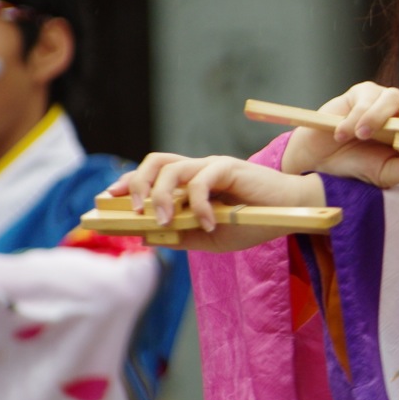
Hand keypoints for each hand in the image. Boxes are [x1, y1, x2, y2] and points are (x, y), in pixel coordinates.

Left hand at [107, 153, 325, 251]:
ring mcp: (213, 166)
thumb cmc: (254, 222)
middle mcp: (198, 169)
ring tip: (164, 220)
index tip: (106, 199)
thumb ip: (182, 236)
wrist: (291, 212)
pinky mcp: (230, 168)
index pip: (152, 175)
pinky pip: (202, 181)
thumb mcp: (211, 237)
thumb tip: (147, 237)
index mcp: (191, 183)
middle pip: (155, 162)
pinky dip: (199, 205)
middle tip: (134, 211)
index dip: (127, 183)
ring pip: (172, 168)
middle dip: (136, 183)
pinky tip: (209, 224)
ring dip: (160, 195)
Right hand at [280, 81, 398, 183]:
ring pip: (393, 96)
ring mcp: (383, 100)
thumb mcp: (385, 175)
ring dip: (379, 117)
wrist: (320, 163)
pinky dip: (356, 118)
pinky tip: (343, 134)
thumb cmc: (358, 166)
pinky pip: (366, 99)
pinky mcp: (360, 94)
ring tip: (361, 137)